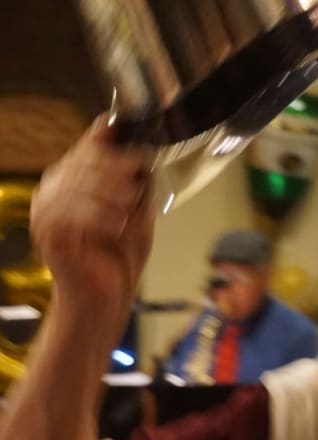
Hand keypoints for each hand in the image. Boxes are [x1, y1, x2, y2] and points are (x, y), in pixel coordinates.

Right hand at [30, 115, 154, 321]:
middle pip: (82, 161)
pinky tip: (115, 225)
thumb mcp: (136, 211)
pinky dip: (99, 216)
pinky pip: (71, 214)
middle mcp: (53, 193)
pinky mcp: (50, 236)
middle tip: (135, 186)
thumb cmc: (118, 256)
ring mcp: (47, 214)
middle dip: (115, 169)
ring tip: (127, 209)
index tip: (127, 138)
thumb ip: (137, 182)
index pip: (86, 148)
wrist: (104, 296)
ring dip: (109, 194)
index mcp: (71, 183)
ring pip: (77, 184)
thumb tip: (144, 152)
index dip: (108, 141)